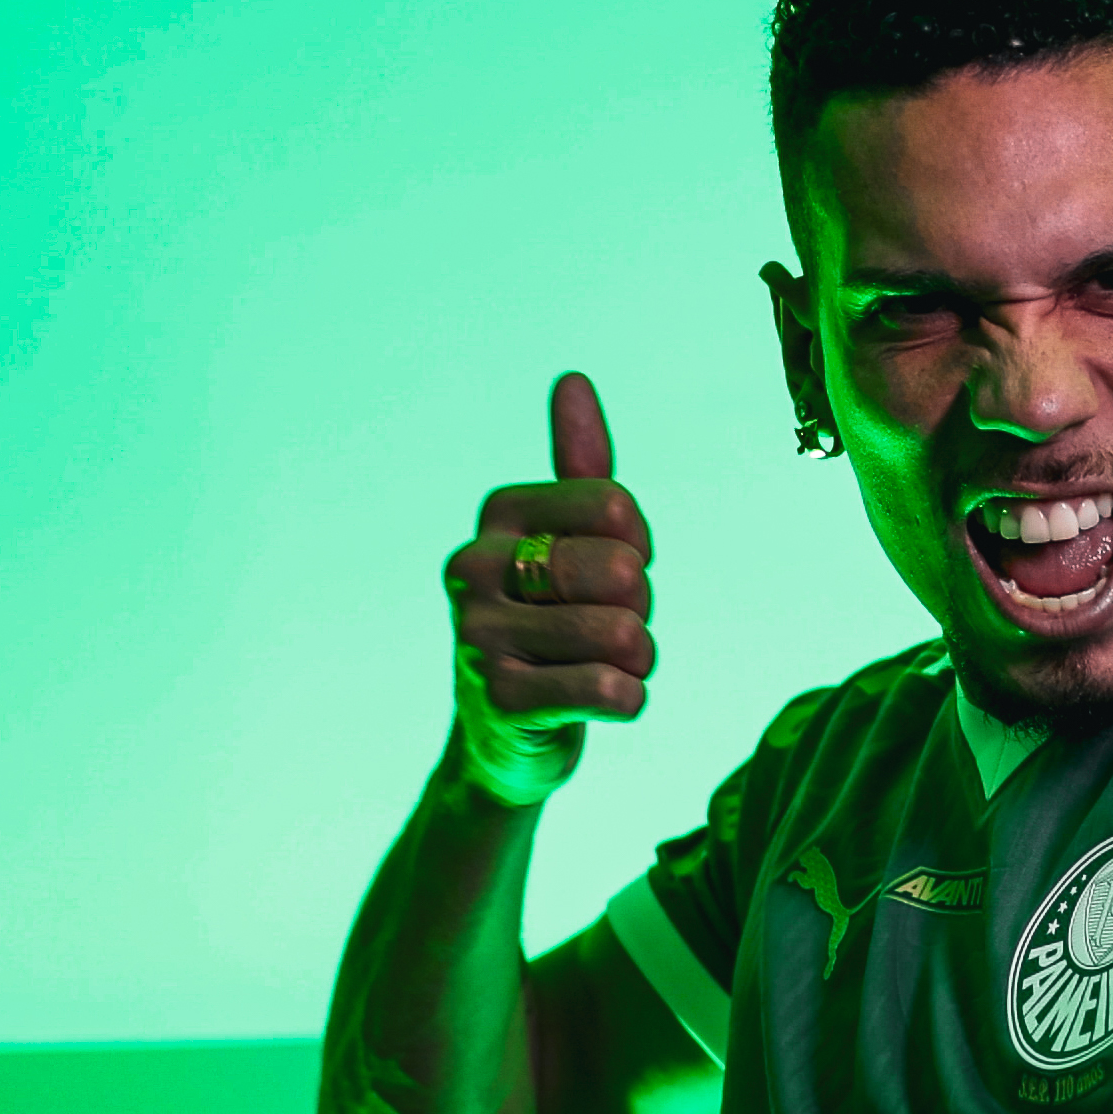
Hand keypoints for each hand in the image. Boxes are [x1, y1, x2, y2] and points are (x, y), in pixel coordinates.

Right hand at [444, 372, 656, 806]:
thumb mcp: (565, 539)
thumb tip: (573, 378)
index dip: (639, 548)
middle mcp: (473, 566)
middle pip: (623, 571)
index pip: (618, 506)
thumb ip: (580, 466)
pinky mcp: (498, 702)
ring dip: (637, 661)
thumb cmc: (550, 622)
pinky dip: (628, 701)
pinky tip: (598, 702)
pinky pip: (612, 692)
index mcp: (497, 513)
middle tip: (604, 629)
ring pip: (624, 635)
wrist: (503, 735)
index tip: (606, 576)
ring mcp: (477, 635)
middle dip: (639, 610)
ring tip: (600, 667)